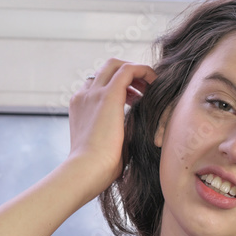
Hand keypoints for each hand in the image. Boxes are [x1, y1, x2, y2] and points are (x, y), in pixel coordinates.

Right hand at [66, 59, 155, 192]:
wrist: (86, 171)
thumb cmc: (97, 168)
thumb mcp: (105, 146)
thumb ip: (115, 134)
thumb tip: (133, 136)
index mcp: (80, 108)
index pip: (97, 85)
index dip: (118, 87)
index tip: (134, 99)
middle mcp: (84, 96)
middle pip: (106, 69)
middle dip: (127, 73)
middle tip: (143, 88)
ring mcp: (94, 93)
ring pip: (116, 65)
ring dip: (136, 71)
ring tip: (151, 86)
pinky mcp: (108, 95)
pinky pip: (128, 70)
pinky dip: (143, 71)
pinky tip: (155, 83)